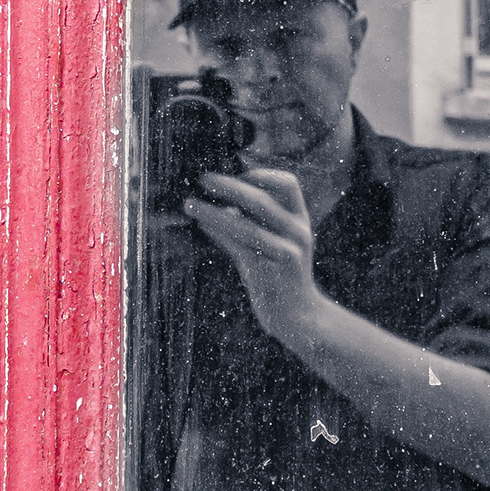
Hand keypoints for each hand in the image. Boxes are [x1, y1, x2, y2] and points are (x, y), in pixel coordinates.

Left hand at [188, 168, 321, 349]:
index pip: (288, 184)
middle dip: (229, 187)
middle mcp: (297, 233)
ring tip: (189, 204)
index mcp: (300, 221)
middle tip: (204, 179)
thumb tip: (216, 209)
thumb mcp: (272, 245)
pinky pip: (239, 248)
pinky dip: (218, 233)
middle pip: (262, 201)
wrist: (298, 317)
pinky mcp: (270, 274)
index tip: (238, 172)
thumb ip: (250, 225)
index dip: (262, 174)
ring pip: (245, 226)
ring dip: (213, 212)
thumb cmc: (279, 277)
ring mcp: (286, 254)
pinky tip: (202, 225)